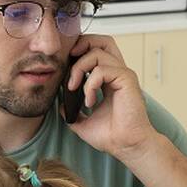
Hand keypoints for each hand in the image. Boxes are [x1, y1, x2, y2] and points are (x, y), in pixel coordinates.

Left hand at [65, 34, 159, 160]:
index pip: (96, 52)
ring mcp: (123, 75)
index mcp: (109, 80)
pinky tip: (89, 101)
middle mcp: (117, 74)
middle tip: (68, 60)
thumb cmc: (111, 136)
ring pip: (97, 52)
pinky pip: (102, 70)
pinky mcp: (127, 79)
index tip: (64, 66)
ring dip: (79, 68)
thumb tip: (60, 105)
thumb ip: (72, 112)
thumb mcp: (83, 122)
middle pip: (102, 41)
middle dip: (82, 44)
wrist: (125, 146)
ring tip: (74, 87)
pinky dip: (90, 84)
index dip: (79, 52)